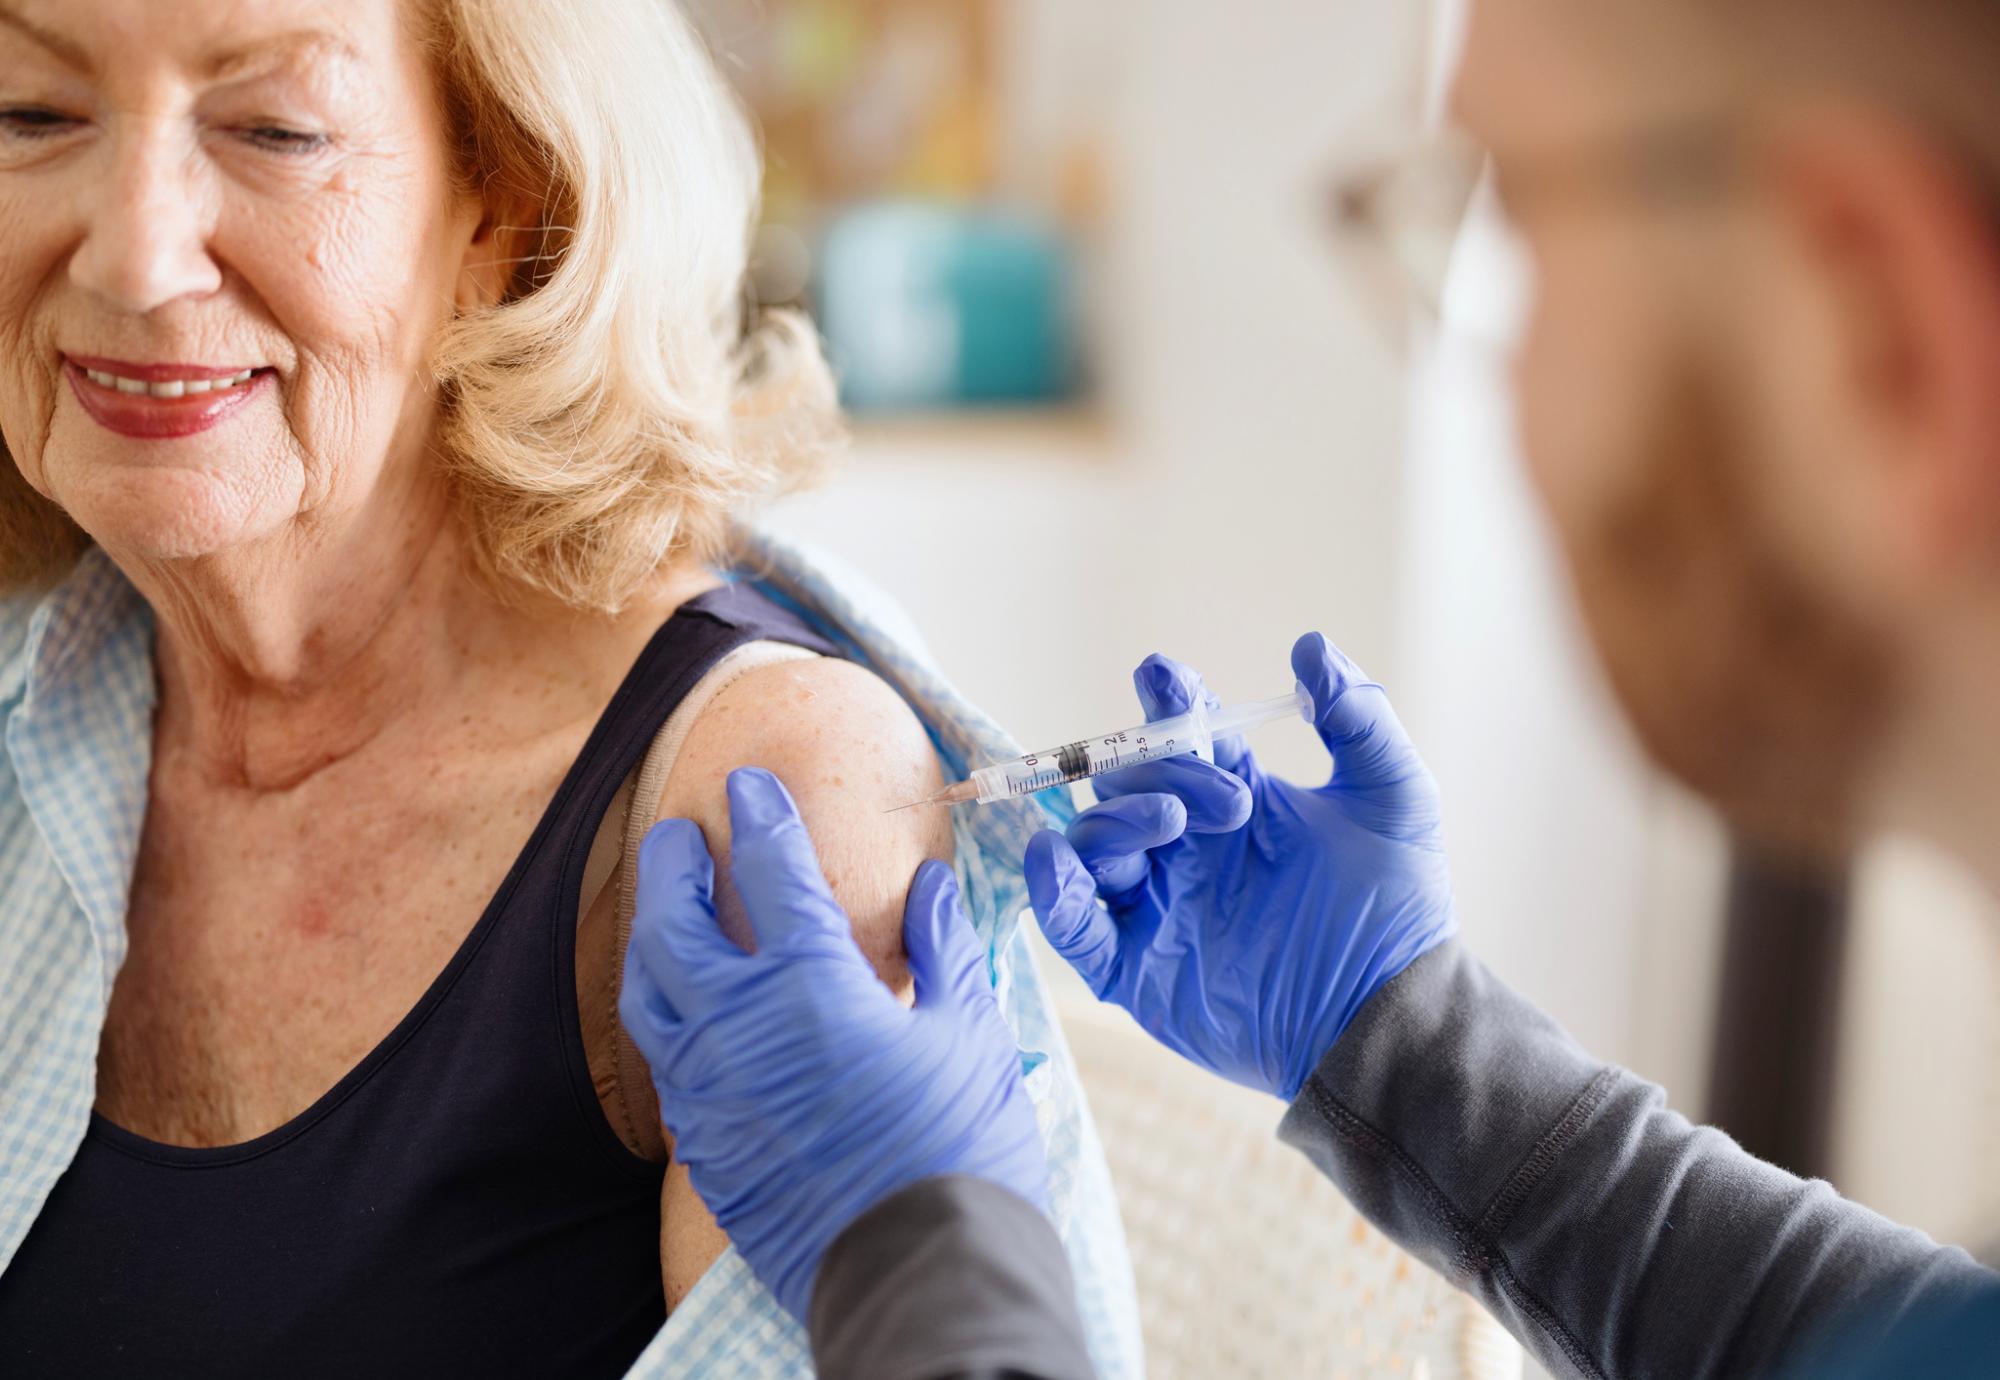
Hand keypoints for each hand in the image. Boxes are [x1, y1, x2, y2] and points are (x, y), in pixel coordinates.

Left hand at [618, 767, 1048, 1323]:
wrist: (922, 1278)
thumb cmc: (961, 1152)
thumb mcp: (970, 1035)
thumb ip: (942, 951)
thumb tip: (927, 888)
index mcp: (810, 986)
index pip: (770, 872)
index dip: (760, 817)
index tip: (749, 783)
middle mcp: (738, 1030)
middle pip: (674, 923)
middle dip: (674, 867)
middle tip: (684, 835)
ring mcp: (709, 1094)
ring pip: (650, 996)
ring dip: (654, 941)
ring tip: (667, 914)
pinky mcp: (704, 1149)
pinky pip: (667, 1067)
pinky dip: (671, 1022)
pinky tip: (691, 1015)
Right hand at [1025, 633, 1457, 1099]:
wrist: (1389, 1013)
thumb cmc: (1398, 910)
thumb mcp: (1395, 799)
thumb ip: (1359, 719)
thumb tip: (1311, 645)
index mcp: (1233, 797)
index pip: (1179, 735)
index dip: (1165, 699)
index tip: (1164, 676)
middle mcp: (1185, 847)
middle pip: (1126, 781)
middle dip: (1161, 773)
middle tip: (1232, 802)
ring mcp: (1155, 905)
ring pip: (1092, 841)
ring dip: (1117, 821)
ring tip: (1173, 829)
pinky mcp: (1134, 967)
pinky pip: (1071, 923)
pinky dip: (1052, 891)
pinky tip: (1059, 865)